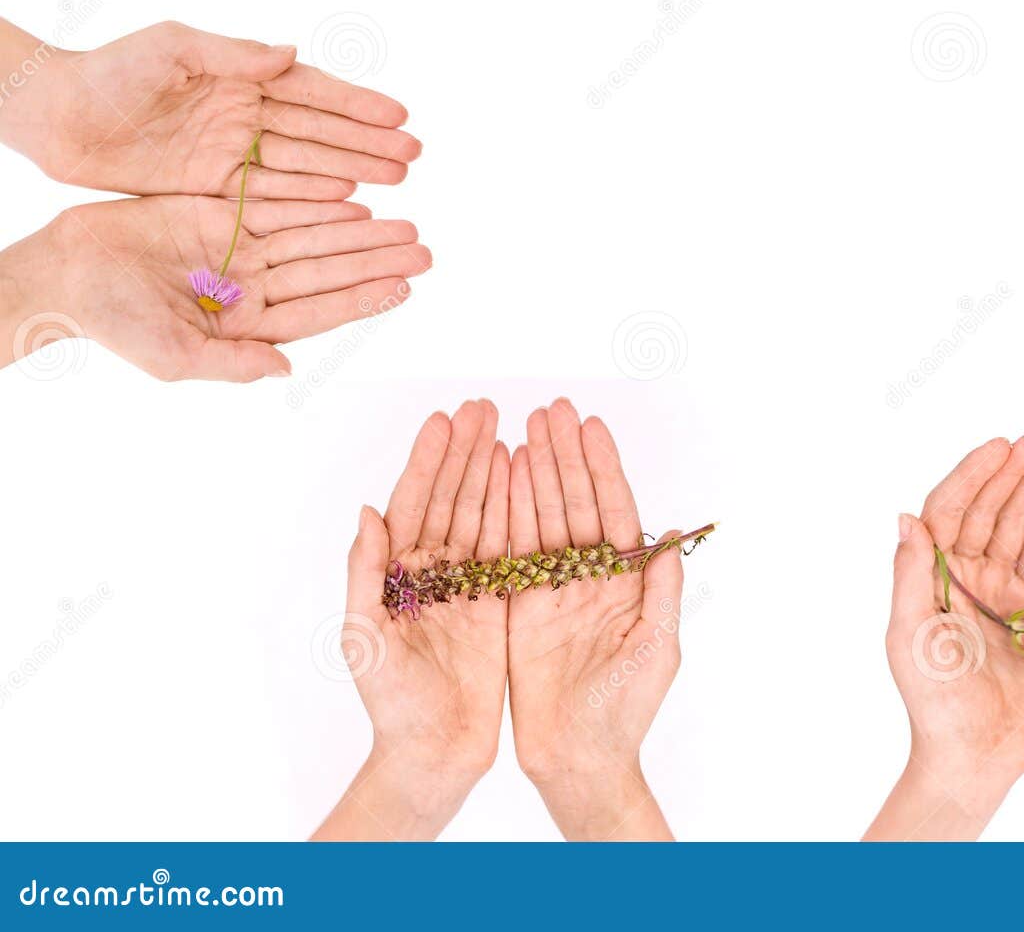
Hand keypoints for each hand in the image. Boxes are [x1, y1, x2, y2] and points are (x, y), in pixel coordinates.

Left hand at [0, 20, 418, 198]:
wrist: (57, 115)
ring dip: (352, 169)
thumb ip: (232, 53)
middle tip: (413, 154)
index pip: (311, 91)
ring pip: (305, 163)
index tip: (398, 115)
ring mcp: (232, 151)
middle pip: (319, 130)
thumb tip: (290, 54)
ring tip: (396, 178)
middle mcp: (245, 113)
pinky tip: (347, 201)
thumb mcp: (171, 48)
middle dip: (368, 142)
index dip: (356, 104)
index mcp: (240, 75)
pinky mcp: (213, 185)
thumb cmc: (110, 70)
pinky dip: (311, 197)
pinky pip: (273, 193)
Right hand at [25, 194, 427, 381]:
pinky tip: (354, 196)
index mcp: (247, 324)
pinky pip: (279, 204)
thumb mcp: (172, 355)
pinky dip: (316, 200)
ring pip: (312, 235)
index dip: (362, 296)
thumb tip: (285, 369)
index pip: (319, 310)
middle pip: (327, 269)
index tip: (405, 285)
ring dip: (357, 229)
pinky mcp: (221, 214)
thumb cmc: (113, 322)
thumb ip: (230, 362)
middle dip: (374, 258)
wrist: (65, 270)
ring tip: (403, 221)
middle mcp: (252, 287)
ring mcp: (239, 249)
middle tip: (423, 246)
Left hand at [315, 402, 509, 839]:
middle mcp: (432, 571)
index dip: (428, 461)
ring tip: (506, 426)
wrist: (431, 751)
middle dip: (465, 450)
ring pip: (481, 512)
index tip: (444, 421)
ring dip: (492, 469)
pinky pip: (508, 545)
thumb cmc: (388, 702)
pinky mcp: (498, 601)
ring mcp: (466, 583)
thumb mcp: (364, 636)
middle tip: (483, 406)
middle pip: (451, 497)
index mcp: (395, 574)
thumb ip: (364, 573)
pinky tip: (524, 475)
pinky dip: (516, 508)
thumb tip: (367, 513)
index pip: (413, 503)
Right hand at [507, 400, 678, 839]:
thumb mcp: (658, 646)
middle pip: (574, 502)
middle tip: (551, 409)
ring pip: (541, 518)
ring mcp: (552, 587)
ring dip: (534, 473)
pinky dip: (506, 513)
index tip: (589, 425)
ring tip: (525, 428)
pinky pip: (511, 551)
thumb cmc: (627, 709)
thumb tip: (669, 534)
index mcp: (624, 580)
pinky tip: (501, 476)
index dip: (601, 467)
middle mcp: (588, 575)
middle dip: (563, 455)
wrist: (580, 758)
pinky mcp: (518, 606)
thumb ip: (660, 588)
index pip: (613, 510)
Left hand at [867, 431, 1023, 838]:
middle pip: (987, 508)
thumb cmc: (934, 704)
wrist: (971, 758)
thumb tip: (906, 518)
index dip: (973, 474)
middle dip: (1013, 470)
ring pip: (1017, 525)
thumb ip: (911, 578)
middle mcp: (964, 576)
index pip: (949, 509)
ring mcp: (998, 592)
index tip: (1001, 445)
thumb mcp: (912, 639)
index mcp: (934, 576)